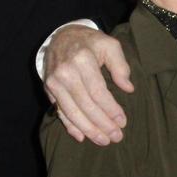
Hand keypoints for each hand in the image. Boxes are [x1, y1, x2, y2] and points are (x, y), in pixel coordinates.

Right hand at [44, 25, 132, 145]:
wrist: (61, 36)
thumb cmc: (90, 42)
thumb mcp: (109, 45)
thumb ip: (120, 65)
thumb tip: (128, 88)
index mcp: (82, 60)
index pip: (98, 91)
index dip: (111, 109)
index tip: (123, 122)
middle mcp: (65, 72)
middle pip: (85, 105)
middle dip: (102, 124)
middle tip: (116, 137)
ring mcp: (54, 82)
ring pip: (72, 112)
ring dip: (88, 129)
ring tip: (103, 140)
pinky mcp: (48, 89)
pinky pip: (59, 111)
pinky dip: (70, 126)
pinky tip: (81, 137)